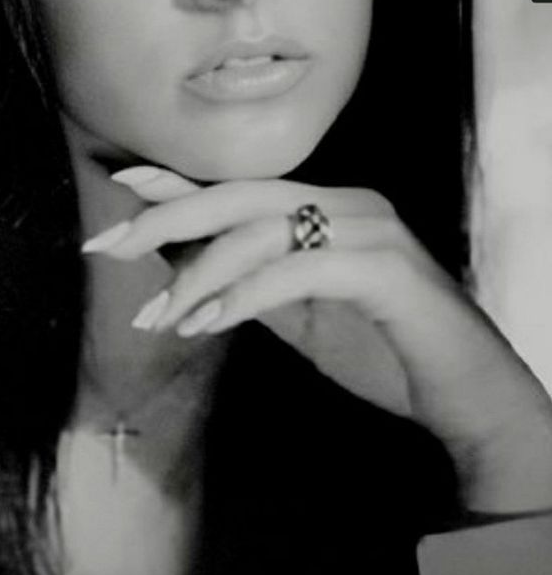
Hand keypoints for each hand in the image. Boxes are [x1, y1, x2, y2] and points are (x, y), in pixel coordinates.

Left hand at [84, 166, 551, 514]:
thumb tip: (174, 262)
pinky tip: (208, 321)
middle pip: (243, 195)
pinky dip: (247, 293)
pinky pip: (301, 269)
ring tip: (160, 315)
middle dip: (171, 215)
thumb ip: (244, 280)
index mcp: (326, 206)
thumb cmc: (380, 347)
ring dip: (202, 272)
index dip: (179, 181)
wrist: (464, 394)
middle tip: (111, 244)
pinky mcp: (385, 268)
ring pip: (266, 229)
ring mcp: (370, 230)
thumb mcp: (295, 312)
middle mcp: (347, 204)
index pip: (240, 186)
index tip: (120, 180)